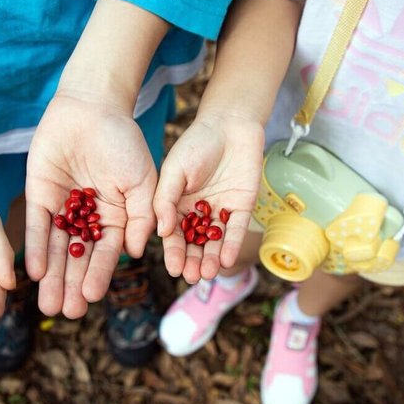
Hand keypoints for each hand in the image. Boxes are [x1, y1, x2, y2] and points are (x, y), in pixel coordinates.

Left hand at [25, 93, 156, 318]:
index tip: (94, 298)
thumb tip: (136, 253)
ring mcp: (63, 209)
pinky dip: (36, 249)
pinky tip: (35, 272)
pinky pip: (37, 227)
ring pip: (58, 249)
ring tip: (49, 304)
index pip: (107, 253)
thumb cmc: (122, 141)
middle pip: (80, 258)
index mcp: (115, 217)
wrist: (91, 107)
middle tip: (68, 312)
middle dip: (73, 284)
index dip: (100, 274)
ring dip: (54, 277)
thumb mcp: (142, 179)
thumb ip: (141, 216)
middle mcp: (88, 219)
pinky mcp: (40, 196)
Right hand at [153, 112, 262, 282]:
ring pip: (213, 241)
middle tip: (192, 277)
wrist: (229, 126)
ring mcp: (219, 211)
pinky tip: (225, 260)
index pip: (174, 234)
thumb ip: (165, 200)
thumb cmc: (196, 145)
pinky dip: (230, 245)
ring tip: (207, 274)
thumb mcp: (173, 171)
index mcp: (176, 204)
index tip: (173, 269)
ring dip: (210, 259)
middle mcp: (197, 212)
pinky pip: (234, 230)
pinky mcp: (241, 207)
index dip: (173, 252)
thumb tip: (162, 232)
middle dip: (192, 261)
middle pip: (194, 243)